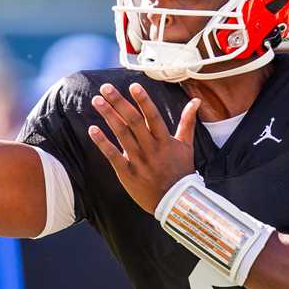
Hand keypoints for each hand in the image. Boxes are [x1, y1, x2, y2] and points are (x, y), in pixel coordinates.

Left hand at [88, 82, 199, 213]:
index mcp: (165, 141)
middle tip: (105, 88)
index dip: (143, 101)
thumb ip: (188, 122)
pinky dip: (102, 143)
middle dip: (119, 103)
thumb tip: (196, 102)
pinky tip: (92, 129)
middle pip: (133, 122)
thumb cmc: (181, 171)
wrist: (175, 202)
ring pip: (122, 135)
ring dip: (108, 116)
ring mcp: (138, 161)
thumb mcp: (187, 145)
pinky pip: (113, 156)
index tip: (133, 86)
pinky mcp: (127, 173)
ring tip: (96, 101)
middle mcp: (151, 149)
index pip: (153, 117)